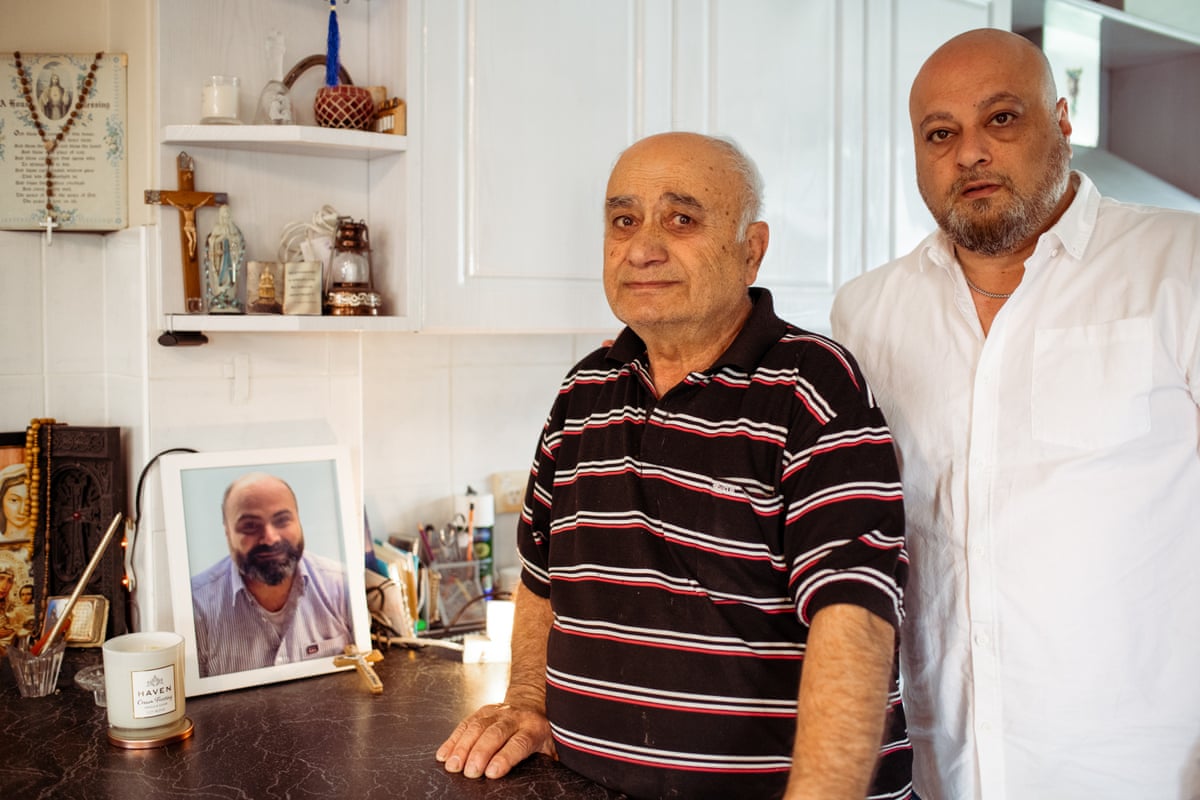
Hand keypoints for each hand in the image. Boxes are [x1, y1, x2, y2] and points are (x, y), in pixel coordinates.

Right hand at [436, 700, 555, 778]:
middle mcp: (514, 717)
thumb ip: (549, 759)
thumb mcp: (553, 745)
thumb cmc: (542, 732)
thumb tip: (552, 776)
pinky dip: (453, 739)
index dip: (505, 757)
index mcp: (534, 728)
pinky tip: (444, 754)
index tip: (492, 772)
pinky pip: (465, 724)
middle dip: (480, 753)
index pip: (519, 743)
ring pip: (477, 727)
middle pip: (495, 734)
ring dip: (462, 747)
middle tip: (470, 772)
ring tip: (452, 765)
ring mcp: (496, 712)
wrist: (534, 700)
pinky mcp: (482, 711)